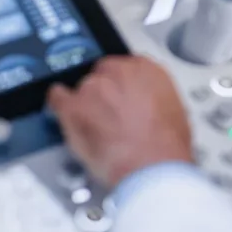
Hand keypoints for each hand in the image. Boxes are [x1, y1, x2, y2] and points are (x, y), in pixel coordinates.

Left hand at [47, 56, 193, 188]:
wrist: (152, 165)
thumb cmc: (166, 145)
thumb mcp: (174, 111)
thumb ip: (154, 99)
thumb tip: (149, 106)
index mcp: (147, 69)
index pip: (126, 66)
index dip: (122, 86)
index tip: (120, 96)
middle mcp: (119, 72)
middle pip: (102, 76)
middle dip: (104, 94)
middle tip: (109, 115)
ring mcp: (94, 87)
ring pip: (82, 89)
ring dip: (85, 105)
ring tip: (94, 127)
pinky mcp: (73, 107)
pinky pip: (57, 97)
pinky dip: (59, 105)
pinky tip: (61, 111)